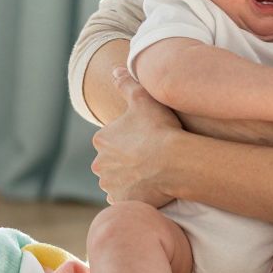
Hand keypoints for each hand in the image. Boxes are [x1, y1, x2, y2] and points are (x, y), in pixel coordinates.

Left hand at [90, 68, 180, 206]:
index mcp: (101, 139)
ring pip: (117, 180)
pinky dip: (134, 194)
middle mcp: (99, 164)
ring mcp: (110, 185)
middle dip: (125, 160)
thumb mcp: (142, 98)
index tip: (146, 138)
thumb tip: (114, 70)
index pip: (111, 139)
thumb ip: (126, 83)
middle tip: (149, 156)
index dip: (129, 138)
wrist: (173, 163)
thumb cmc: (159, 128)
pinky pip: (125, 198)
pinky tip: (149, 187)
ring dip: (128, 178)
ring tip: (151, 172)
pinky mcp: (122, 201)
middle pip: (111, 161)